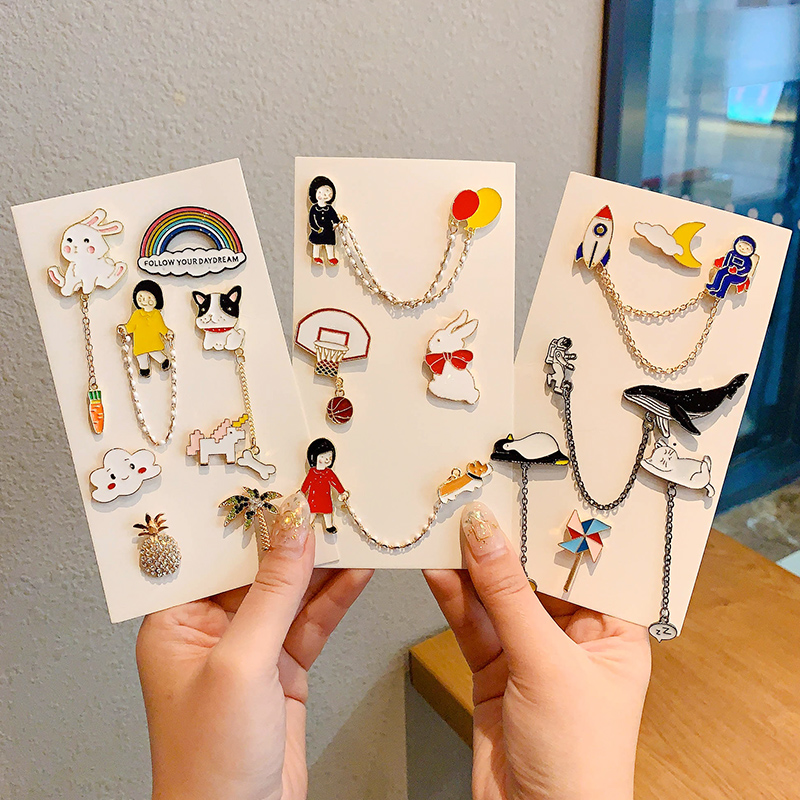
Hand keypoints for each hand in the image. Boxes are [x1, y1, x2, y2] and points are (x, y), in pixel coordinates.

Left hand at [137, 492, 372, 799]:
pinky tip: (357, 572)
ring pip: (291, 592)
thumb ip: (272, 593)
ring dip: (322, 564)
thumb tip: (292, 532)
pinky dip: (337, 596)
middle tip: (327, 503)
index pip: (215, 554)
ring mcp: (251, 649)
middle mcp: (212, 630)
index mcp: (176, 622)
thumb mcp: (240, 664)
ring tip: (351, 528)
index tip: (282, 487)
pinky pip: (312, 620)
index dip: (249, 518)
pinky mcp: (284, 667)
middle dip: (293, 537)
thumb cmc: (208, 764)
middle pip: (258, 568)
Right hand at [425, 502, 650, 799]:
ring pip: (497, 596)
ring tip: (446, 529)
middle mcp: (574, 637)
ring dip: (471, 567)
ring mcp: (531, 653)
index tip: (522, 493)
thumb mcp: (548, 666)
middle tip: (475, 505)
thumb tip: (486, 536)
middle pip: (534, 575)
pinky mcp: (494, 669)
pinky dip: (454, 597)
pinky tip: (438, 571)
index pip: (582, 563)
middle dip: (504, 543)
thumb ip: (509, 596)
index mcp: (613, 630)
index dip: (552, 527)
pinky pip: (473, 622)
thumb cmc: (581, 766)